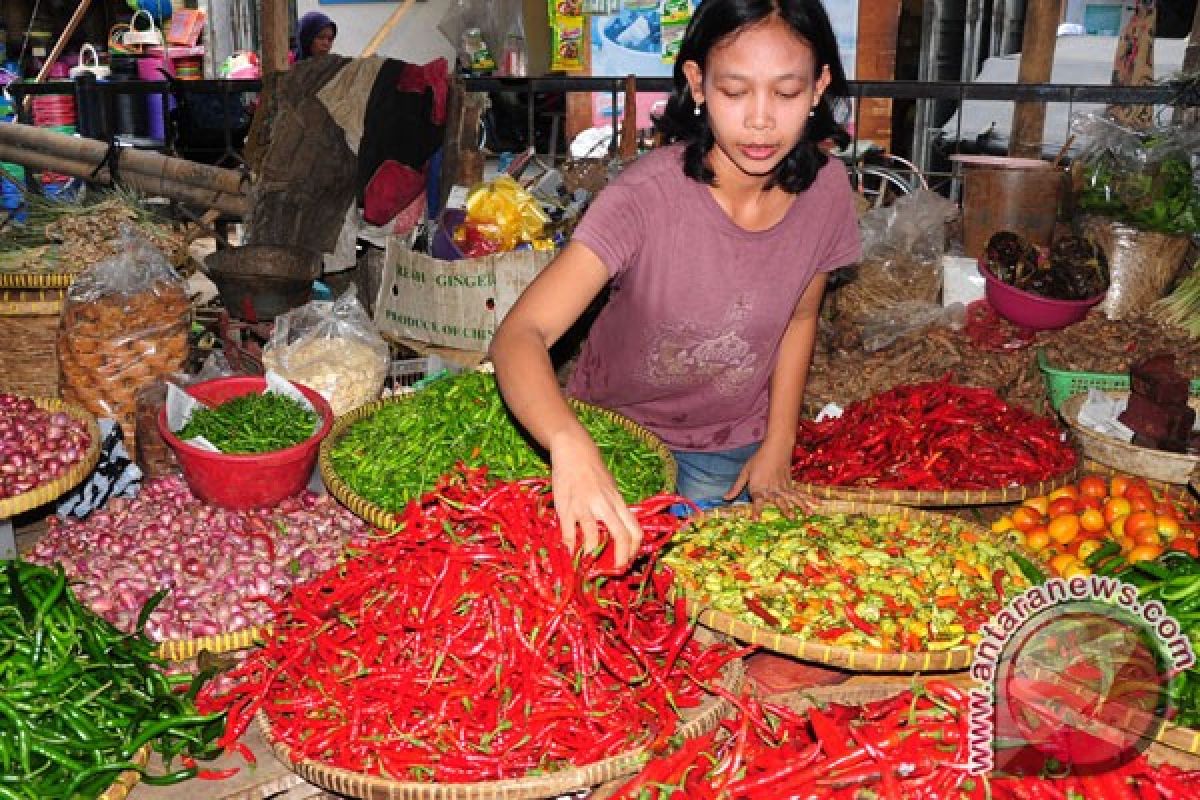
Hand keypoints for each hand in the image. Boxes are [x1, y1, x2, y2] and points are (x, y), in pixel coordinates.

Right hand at [549, 429, 644, 570]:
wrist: (574, 450)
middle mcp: (606, 505)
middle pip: (622, 537)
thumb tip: (620, 532)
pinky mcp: (566, 507)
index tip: (626, 561)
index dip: (633, 551)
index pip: (635, 531)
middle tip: (613, 571)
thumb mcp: (610, 489)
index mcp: (618, 502)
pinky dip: (570, 548)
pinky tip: (570, 554)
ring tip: (589, 564)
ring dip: (592, 555)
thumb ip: (614, 509)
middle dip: (620, 559)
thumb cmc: (593, 471)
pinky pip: (570, 533)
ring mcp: (585, 506)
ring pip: (595, 537)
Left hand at [724, 442, 815, 517]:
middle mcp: (772, 488)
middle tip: (792, 517)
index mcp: (759, 486)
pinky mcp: (791, 484)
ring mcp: (783, 486)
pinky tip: (817, 504)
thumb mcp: (745, 472)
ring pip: (793, 497)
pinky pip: (800, 493)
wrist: (775, 447)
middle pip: (779, 499)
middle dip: (785, 509)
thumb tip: (725, 499)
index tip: (756, 520)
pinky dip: (809, 499)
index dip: (756, 510)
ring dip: (801, 506)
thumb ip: (736, 487)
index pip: (757, 500)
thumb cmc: (758, 460)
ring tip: (807, 514)